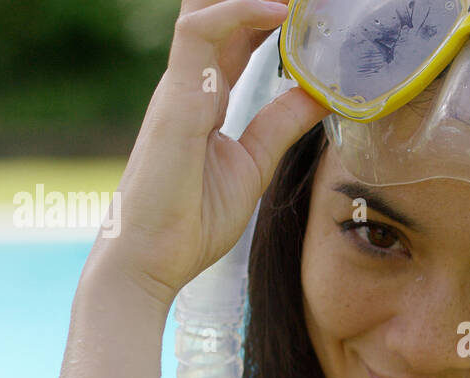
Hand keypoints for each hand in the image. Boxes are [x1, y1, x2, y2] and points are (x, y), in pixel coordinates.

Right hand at [94, 0, 328, 305]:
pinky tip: (278, 10)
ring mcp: (179, 86)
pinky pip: (200, 35)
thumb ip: (281, 126)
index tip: (310, 11)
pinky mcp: (174, 101)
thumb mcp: (253, 165)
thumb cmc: (190, 220)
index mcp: (205, 94)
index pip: (237, 32)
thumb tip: (320, 96)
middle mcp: (190, 81)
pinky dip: (239, 13)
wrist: (149, 260)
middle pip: (216, 10)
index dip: (269, 11)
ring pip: (205, 8)